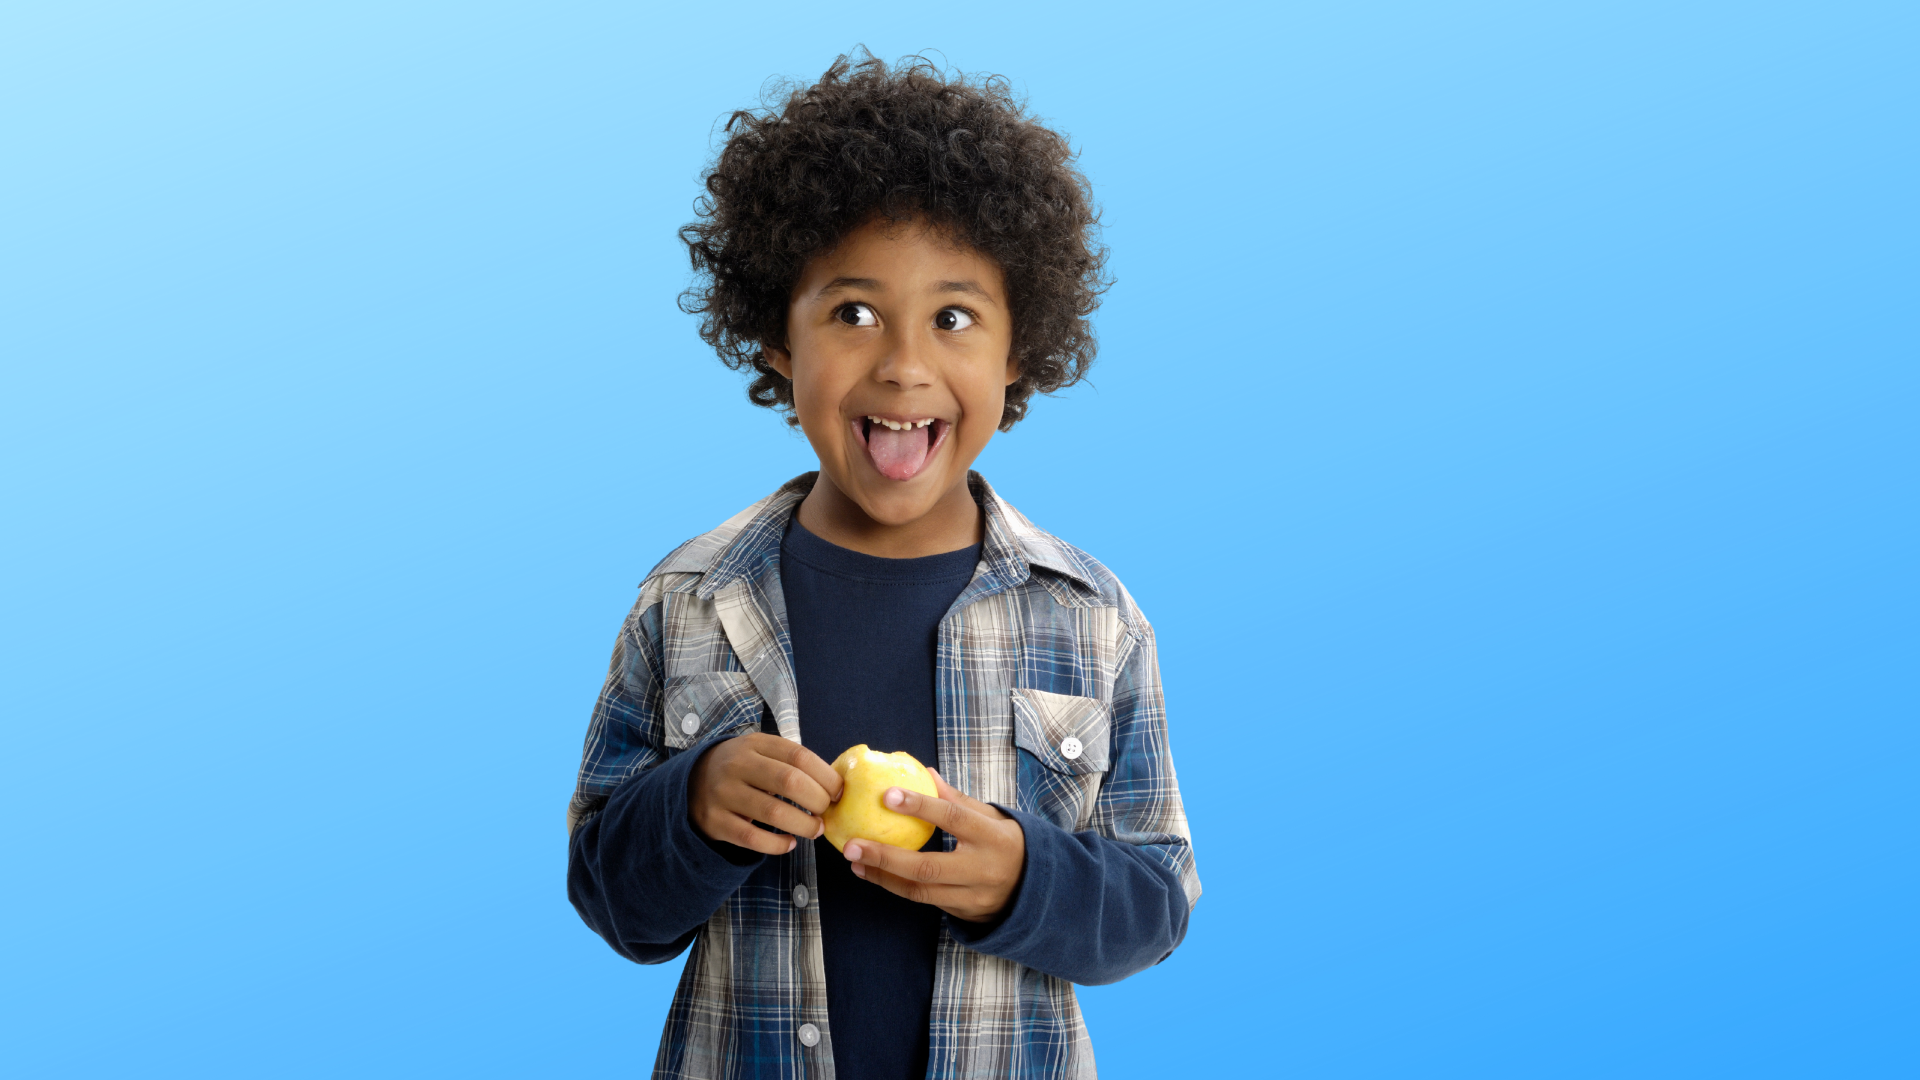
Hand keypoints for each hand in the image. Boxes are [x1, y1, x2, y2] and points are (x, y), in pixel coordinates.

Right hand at [689, 733, 843, 855]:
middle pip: (789, 782)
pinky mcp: (715, 822)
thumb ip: (792, 762)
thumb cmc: (742, 768)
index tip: (838, 792)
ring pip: (773, 813)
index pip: (798, 756)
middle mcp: (736, 766)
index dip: (825, 776)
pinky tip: (790, 843)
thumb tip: (835, 786)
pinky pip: (753, 838)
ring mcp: (723, 794)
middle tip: (826, 811)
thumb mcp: (761, 752)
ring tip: (815, 829)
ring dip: (803, 825)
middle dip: (817, 800)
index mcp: (754, 744)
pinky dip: (777, 845)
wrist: (691, 782)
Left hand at [842, 768, 1025, 922]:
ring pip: (920, 891)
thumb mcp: (992, 816)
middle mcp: (983, 870)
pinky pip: (923, 901)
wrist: (1036, 889)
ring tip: (855, 861)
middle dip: (885, 857)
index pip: (954, 818)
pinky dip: (895, 887)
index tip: (887, 795)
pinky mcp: (963, 913)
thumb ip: (958, 799)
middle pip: (928, 867)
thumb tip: (925, 773)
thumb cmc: (1007, 843)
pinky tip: (874, 873)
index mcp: (993, 837)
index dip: (921, 806)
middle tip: (852, 844)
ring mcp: (972, 896)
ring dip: (882, 876)